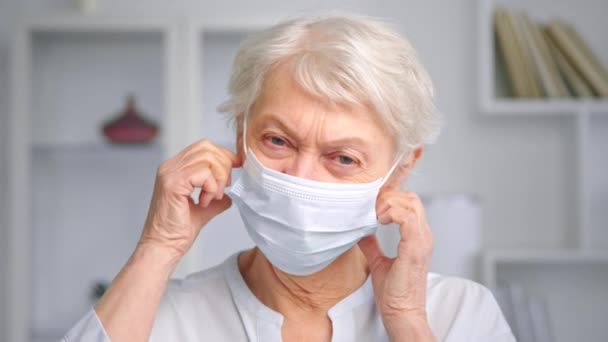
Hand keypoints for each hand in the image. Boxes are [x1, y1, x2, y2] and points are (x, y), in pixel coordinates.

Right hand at [139, 139, 241, 256]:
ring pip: (207, 158)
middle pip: (207, 147)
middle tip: (223, 188)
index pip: (204, 147)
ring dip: (218, 178)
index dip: (224, 155)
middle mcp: (170, 166)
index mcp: (175, 168)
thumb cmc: (177, 231)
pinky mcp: (172, 183)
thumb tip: (230, 194)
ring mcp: (169, 173)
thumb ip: (216, 196)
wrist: (163, 246)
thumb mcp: (204, 209)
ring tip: (214, 197)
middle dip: (224, 165)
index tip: (236, 168)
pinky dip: (211, 187)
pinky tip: (205, 202)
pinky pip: (203, 173)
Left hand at [358, 190, 433, 340]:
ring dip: (388, 203)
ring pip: (410, 203)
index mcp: (417, 237)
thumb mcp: (378, 262)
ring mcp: (421, 240)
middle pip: (411, 198)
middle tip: (371, 209)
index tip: (371, 206)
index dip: (390, 198)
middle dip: (388, 197)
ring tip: (374, 215)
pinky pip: (407, 217)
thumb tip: (362, 232)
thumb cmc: (394, 293)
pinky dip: (391, 213)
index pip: (409, 203)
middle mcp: (423, 235)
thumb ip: (372, 245)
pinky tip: (379, 221)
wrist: (401, 312)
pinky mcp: (415, 247)